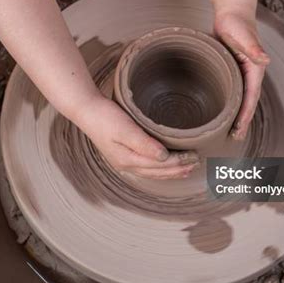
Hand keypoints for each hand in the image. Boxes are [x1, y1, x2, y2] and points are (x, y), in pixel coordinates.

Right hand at [76, 95, 199, 179]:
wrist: (86, 110)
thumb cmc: (104, 117)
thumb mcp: (125, 129)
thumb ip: (144, 144)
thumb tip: (164, 157)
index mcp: (128, 160)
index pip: (161, 165)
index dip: (179, 162)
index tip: (194, 157)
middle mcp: (127, 164)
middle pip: (159, 172)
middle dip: (178, 170)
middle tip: (196, 164)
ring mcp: (124, 161)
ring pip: (154, 172)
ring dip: (171, 171)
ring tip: (186, 170)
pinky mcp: (124, 154)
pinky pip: (147, 167)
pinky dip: (160, 168)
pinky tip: (165, 165)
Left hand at [214, 10, 269, 139]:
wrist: (233, 13)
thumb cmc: (237, 22)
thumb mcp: (243, 35)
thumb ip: (253, 47)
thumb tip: (266, 60)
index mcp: (255, 69)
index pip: (251, 97)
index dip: (245, 115)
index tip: (239, 128)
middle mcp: (251, 74)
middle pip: (248, 102)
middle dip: (243, 121)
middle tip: (235, 138)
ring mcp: (243, 73)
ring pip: (242, 99)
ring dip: (238, 115)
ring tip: (231, 131)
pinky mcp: (234, 71)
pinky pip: (234, 91)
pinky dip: (231, 103)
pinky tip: (223, 111)